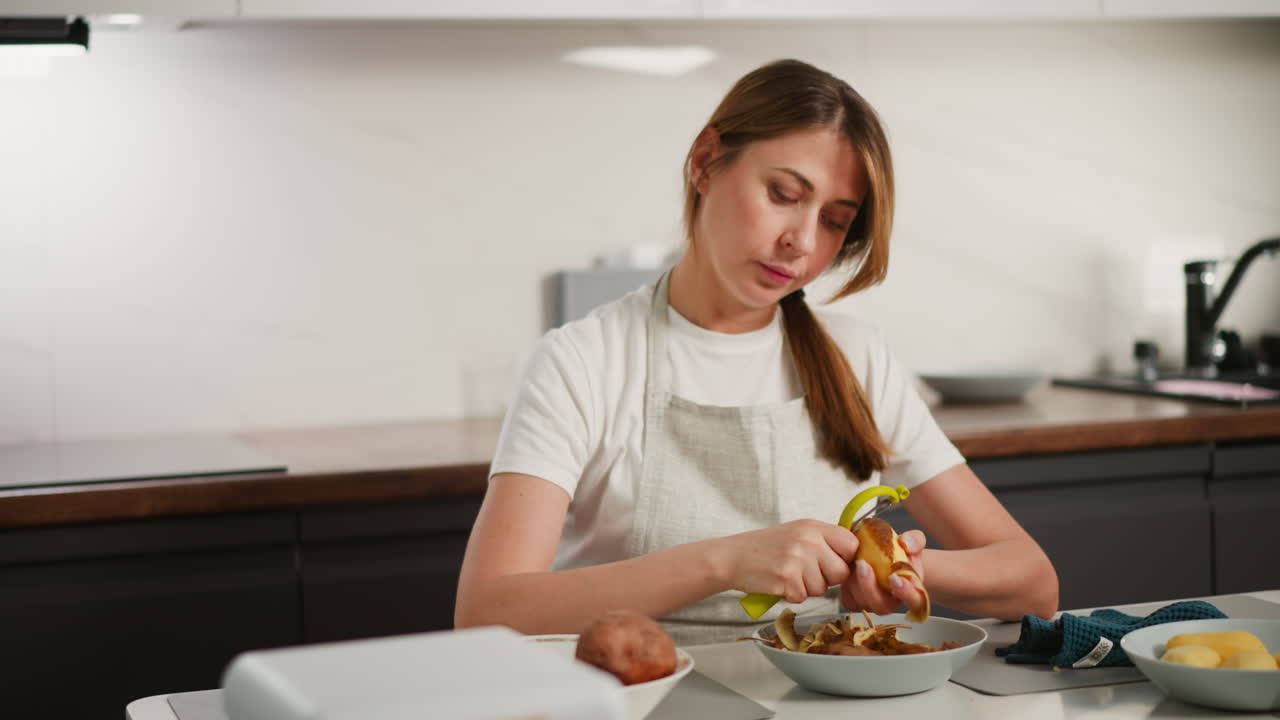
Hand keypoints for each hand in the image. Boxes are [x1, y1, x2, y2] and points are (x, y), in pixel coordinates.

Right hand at [716, 520, 859, 603]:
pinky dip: (792, 595)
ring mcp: (797, 558)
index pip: (851, 544)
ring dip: (807, 588)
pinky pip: (803, 597)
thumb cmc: (765, 548)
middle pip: (841, 572)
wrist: (732, 557)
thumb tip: (853, 557)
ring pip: (822, 588)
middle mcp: (808, 540)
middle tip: (805, 572)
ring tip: (788, 574)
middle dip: (827, 579)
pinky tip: (779, 582)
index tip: (833, 562)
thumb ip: (824, 542)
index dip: (845, 559)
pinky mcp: (786, 578)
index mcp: (813, 527)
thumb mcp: (797, 533)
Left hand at [839, 530, 926, 615]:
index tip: (894, 577)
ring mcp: (874, 603)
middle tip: (863, 565)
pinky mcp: (857, 601)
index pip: (915, 600)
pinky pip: (849, 600)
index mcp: (912, 590)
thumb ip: (915, 540)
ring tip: (853, 562)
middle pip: (883, 606)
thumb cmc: (902, 553)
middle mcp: (893, 601)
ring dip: (856, 584)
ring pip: (864, 604)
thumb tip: (906, 543)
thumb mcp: (912, 541)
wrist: (885, 556)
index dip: (906, 593)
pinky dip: (846, 586)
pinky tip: (847, 569)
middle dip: (871, 588)